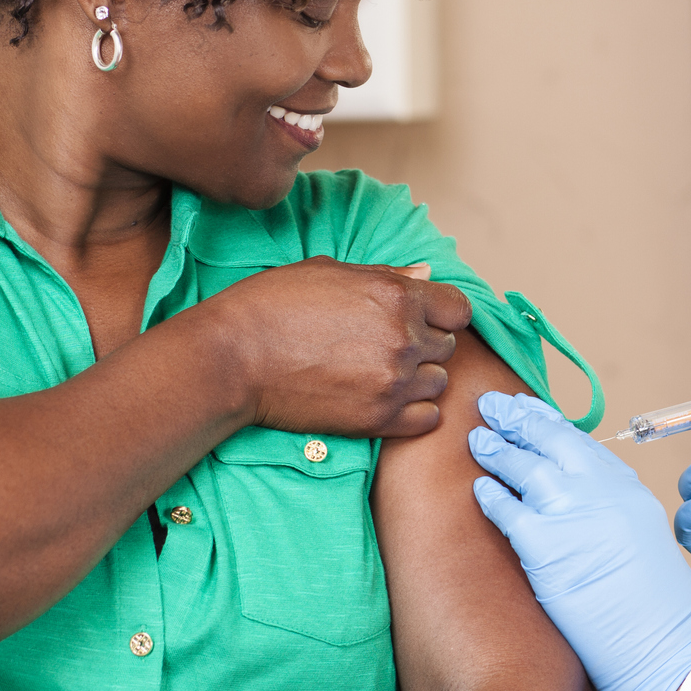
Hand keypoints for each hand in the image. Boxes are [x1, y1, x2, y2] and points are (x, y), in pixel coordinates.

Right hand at [207, 257, 471, 437]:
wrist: (231, 358)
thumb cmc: (273, 305)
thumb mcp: (330, 271)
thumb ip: (387, 275)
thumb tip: (426, 275)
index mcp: (396, 295)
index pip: (458, 309)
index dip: (442, 313)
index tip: (423, 319)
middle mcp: (404, 338)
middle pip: (447, 346)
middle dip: (424, 344)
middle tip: (385, 345)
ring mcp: (393, 381)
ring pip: (438, 383)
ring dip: (418, 378)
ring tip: (380, 372)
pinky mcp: (378, 419)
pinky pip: (427, 419)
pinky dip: (413, 411)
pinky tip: (385, 399)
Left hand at [470, 392, 690, 690]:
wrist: (666, 649)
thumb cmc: (658, 614)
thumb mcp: (643, 545)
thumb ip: (612, 517)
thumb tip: (580, 512)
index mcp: (630, 490)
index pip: (582, 444)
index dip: (550, 424)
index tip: (529, 410)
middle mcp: (603, 491)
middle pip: (552, 440)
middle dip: (518, 418)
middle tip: (492, 405)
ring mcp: (574, 513)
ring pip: (524, 467)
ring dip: (497, 449)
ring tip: (477, 439)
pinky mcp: (545, 545)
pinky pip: (507, 510)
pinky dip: (490, 496)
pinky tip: (479, 489)